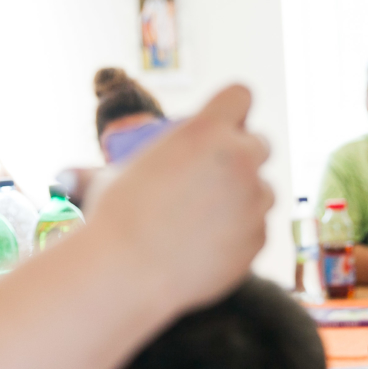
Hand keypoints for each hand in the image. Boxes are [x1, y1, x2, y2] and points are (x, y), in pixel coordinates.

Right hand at [84, 85, 272, 309]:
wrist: (127, 273)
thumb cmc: (114, 219)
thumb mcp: (121, 172)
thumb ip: (143, 161)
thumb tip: (103, 170)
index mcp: (206, 130)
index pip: (241, 96)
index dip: (232, 111)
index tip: (222, 127)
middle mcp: (240, 160)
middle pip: (262, 144)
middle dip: (243, 156)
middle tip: (214, 177)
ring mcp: (254, 201)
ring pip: (264, 190)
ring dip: (245, 198)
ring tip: (205, 218)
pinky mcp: (259, 239)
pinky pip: (258, 228)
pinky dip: (240, 235)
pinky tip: (207, 246)